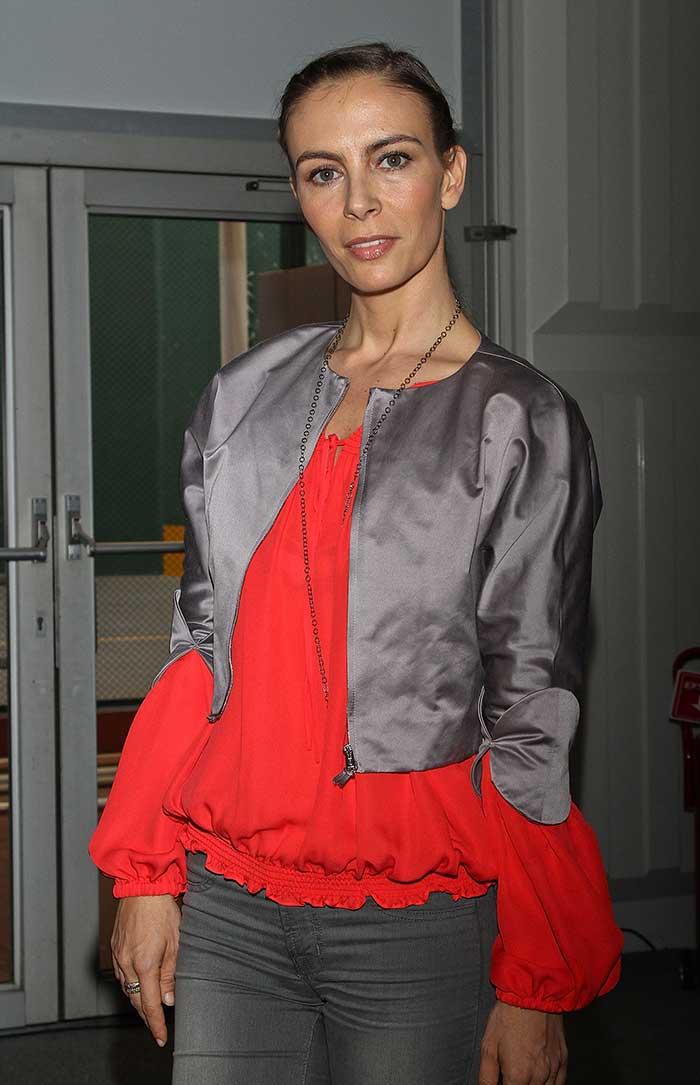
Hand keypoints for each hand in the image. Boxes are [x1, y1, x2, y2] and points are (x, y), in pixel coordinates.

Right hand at [110, 894, 181, 1046]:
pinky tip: (139, 984)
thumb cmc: (162, 911)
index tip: (161, 1038)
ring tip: (151, 1007)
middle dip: (147, 1016)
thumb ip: (170, 974)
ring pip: (127, 988)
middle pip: (136, 1000)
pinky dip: (131, 984)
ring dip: (139, 1000)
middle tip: (157, 1026)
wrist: (142, 887)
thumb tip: (168, 1000)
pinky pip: (121, 974)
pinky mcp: (114, 947)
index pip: (150, 1004)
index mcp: (144, 964)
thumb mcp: (175, 943)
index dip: (156, 1024)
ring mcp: (118, 955)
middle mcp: (127, 963)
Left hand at [478, 1000, 567, 1083]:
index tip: (504, 1080)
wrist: (532, 993)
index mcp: (518, 1075)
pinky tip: (540, 1080)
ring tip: (523, 1077)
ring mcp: (552, 1069)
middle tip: (511, 1076)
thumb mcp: (488, 1046)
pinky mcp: (562, 1060)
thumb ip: (486, 1077)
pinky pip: (559, 1083)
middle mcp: (537, 1076)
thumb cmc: (509, 1015)